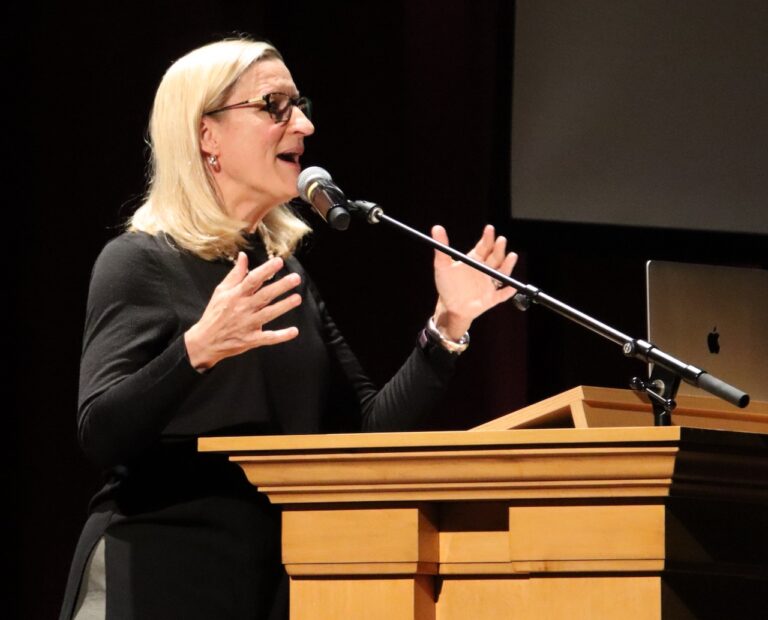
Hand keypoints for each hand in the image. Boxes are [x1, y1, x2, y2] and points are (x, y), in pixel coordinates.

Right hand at [184, 252, 301, 370]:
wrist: (205, 341)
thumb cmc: (215, 313)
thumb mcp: (221, 291)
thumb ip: (235, 274)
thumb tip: (243, 256)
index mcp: (235, 295)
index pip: (252, 279)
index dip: (266, 270)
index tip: (279, 262)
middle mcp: (242, 308)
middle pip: (264, 295)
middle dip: (281, 286)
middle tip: (296, 278)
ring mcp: (247, 325)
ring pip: (268, 314)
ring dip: (284, 306)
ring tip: (297, 298)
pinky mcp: (251, 340)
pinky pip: (268, 338)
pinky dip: (281, 336)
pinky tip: (294, 331)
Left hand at [431, 224, 517, 339]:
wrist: (450, 307)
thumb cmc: (447, 285)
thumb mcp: (442, 266)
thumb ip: (441, 247)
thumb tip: (436, 228)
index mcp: (475, 260)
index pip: (484, 246)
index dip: (487, 238)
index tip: (489, 229)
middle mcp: (484, 270)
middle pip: (495, 257)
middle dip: (499, 248)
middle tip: (501, 240)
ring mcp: (489, 284)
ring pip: (502, 273)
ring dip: (507, 265)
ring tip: (511, 256)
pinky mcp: (491, 298)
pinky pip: (502, 295)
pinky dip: (507, 291)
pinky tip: (512, 287)